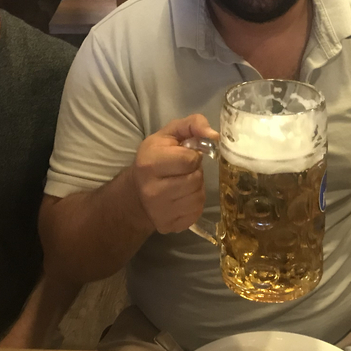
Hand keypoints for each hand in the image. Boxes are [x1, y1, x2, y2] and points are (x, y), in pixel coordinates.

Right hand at [132, 115, 219, 234]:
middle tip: (184, 171)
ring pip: (198, 197)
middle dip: (195, 172)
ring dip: (196, 188)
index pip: (190, 160)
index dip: (192, 156)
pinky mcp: (169, 226)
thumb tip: (215, 136)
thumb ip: (193, 124)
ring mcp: (160, 212)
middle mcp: (153, 191)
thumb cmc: (155, 157)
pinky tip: (182, 197)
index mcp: (150, 164)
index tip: (184, 155)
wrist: (136, 193)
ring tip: (183, 182)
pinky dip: (194, 204)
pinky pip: (196, 212)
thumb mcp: (170, 133)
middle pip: (196, 179)